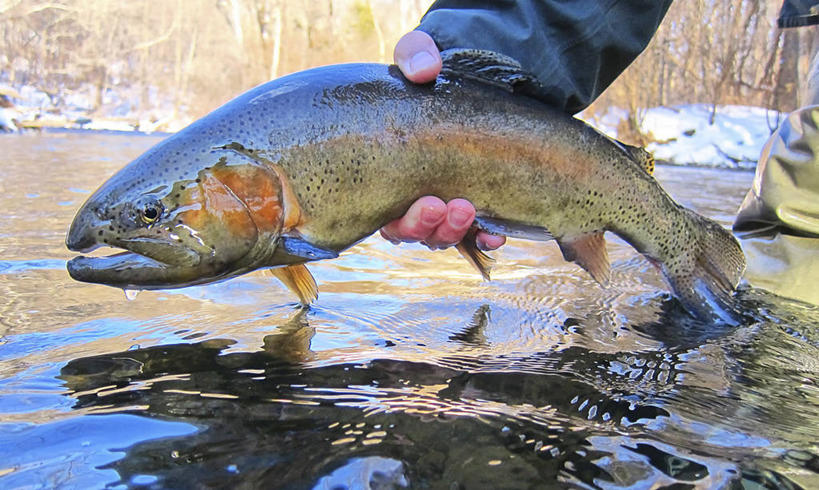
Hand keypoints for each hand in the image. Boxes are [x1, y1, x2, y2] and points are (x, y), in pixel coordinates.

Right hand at [382, 31, 505, 250]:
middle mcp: (415, 195)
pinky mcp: (480, 202)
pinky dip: (485, 237)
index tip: (428, 201)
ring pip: (443, 236)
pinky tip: (495, 233)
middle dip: (429, 227)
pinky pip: (478, 234)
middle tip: (450, 205)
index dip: (402, 222)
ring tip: (469, 208)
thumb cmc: (439, 73)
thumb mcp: (423, 55)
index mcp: (391, 172)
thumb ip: (415, 55)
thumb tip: (424, 71)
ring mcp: (447, 202)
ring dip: (455, 230)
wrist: (484, 76)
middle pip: (414, 232)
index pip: (386, 216)